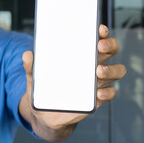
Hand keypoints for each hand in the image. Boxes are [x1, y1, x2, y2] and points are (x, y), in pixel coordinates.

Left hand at [20, 24, 125, 140]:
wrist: (45, 113)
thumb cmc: (43, 87)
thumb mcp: (34, 75)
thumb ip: (31, 65)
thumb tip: (27, 54)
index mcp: (79, 54)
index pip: (96, 38)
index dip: (102, 32)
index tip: (99, 29)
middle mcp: (92, 64)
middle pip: (112, 50)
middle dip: (110, 45)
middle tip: (99, 47)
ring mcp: (96, 81)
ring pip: (117, 71)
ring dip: (111, 69)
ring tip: (98, 71)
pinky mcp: (96, 98)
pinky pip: (110, 93)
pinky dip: (107, 92)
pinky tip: (98, 93)